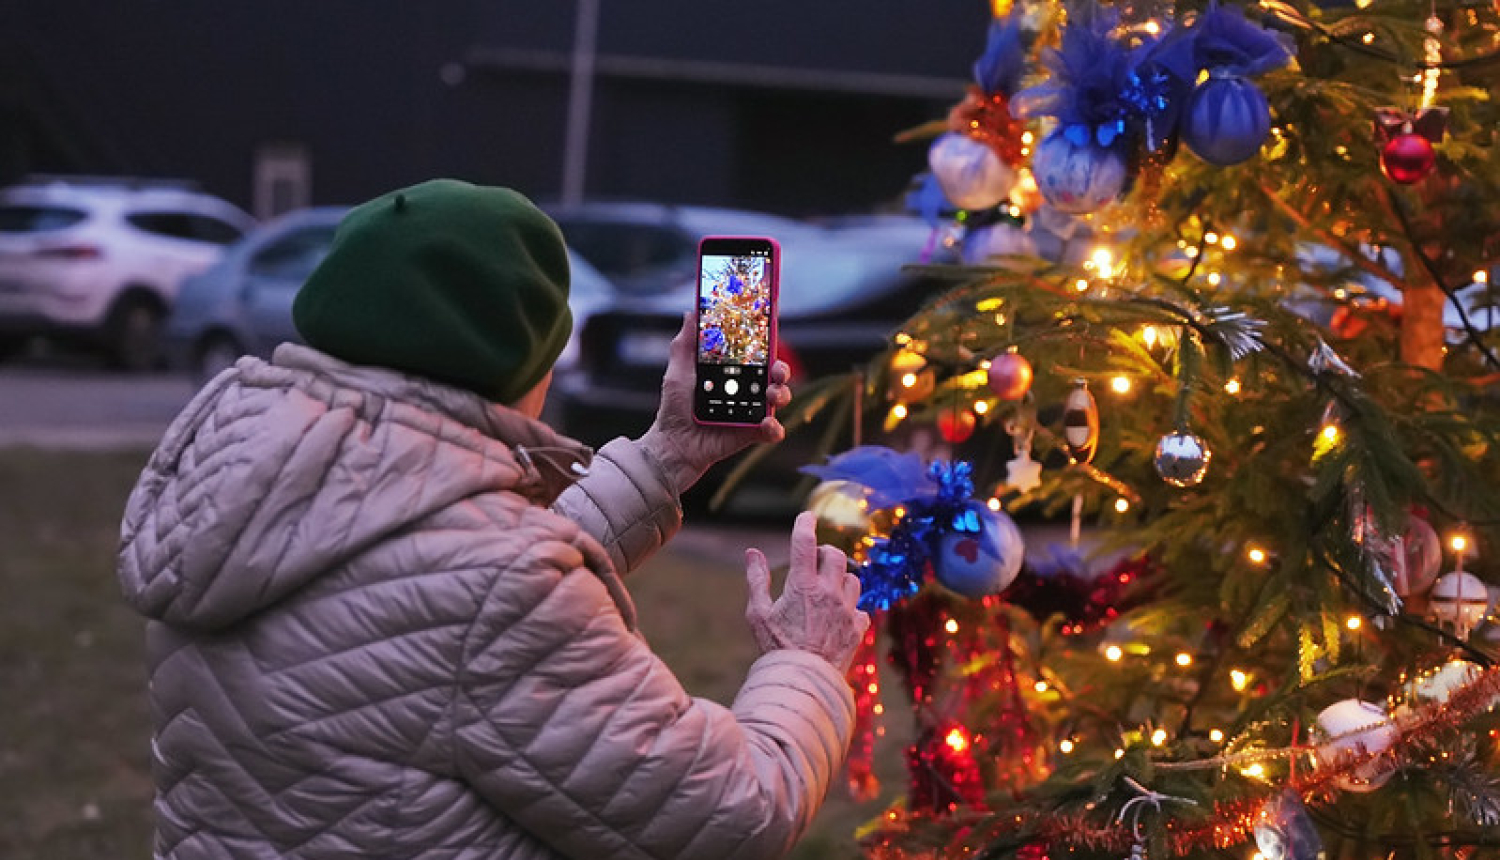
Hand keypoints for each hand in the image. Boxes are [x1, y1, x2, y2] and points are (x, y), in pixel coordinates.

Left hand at [638, 312, 791, 493]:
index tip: (772, 331)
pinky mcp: (751, 434)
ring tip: (772, 395)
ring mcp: (750, 411)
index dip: (767, 343)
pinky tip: (766, 423)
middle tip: (776, 369)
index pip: (755, 354)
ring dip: (782, 393)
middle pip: (774, 374)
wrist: (673, 445)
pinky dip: (774, 427)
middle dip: (782, 368)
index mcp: (731, 372)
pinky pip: (773, 430)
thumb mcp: (678, 372)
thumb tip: (691, 312)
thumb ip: (685, 344)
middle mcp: (745, 390)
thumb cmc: (675, 408)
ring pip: (779, 398)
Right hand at [745, 511, 869, 672]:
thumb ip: (756, 580)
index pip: (806, 542)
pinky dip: (850, 608)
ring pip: (852, 578)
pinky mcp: (857, 628)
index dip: (805, 523)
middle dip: (824, 552)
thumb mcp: (758, 614)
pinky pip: (860, 608)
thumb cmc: (776, 649)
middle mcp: (829, 593)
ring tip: (826, 589)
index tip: (806, 516)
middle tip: (814, 560)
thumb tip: (752, 552)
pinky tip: (838, 616)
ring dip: (839, 578)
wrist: (804, 682)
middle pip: (835, 555)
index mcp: (803, 586)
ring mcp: (847, 610)